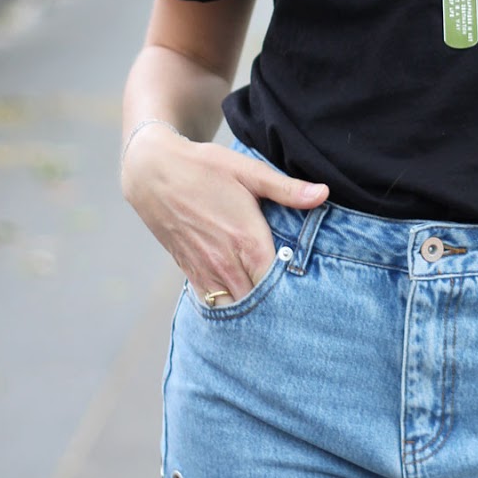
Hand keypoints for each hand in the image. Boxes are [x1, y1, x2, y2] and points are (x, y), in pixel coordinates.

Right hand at [121, 128, 327, 301]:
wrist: (154, 172)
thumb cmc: (206, 168)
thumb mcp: (249, 172)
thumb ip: (287, 189)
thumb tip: (324, 193)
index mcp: (247, 240)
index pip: (277, 285)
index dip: (294, 291)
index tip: (309, 290)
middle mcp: (225, 262)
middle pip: (257, 303)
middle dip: (275, 306)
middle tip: (295, 304)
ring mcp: (204, 270)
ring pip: (233, 308)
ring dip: (250, 309)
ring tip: (270, 307)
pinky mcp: (189, 271)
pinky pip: (210, 303)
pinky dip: (226, 305)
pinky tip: (240, 299)